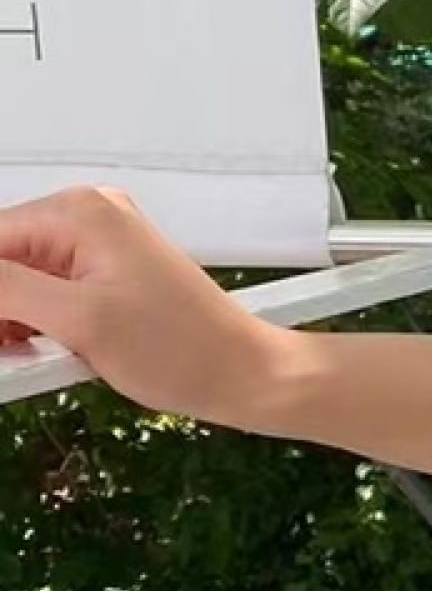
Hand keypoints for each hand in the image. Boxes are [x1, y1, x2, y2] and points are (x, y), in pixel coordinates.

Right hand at [0, 188, 282, 423]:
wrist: (248, 377)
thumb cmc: (186, 350)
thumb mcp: (76, 320)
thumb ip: (0, 288)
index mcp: (78, 213)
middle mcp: (87, 219)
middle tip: (11, 351)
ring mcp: (99, 248)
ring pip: (15, 283)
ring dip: (11, 324)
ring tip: (38, 356)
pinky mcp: (106, 278)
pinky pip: (46, 296)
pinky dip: (38, 328)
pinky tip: (55, 354)